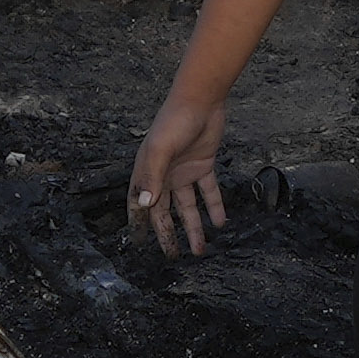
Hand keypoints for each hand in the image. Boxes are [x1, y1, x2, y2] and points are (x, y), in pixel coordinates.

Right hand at [127, 89, 232, 256]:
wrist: (200, 101)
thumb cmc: (173, 122)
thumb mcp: (160, 151)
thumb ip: (152, 178)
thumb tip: (144, 205)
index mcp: (148, 172)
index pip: (139, 204)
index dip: (138, 224)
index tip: (139, 244)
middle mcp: (164, 175)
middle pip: (164, 212)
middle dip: (168, 235)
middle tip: (174, 256)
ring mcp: (184, 172)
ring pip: (187, 207)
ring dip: (193, 227)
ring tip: (200, 250)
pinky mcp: (203, 166)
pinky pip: (209, 191)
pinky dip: (214, 207)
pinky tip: (220, 223)